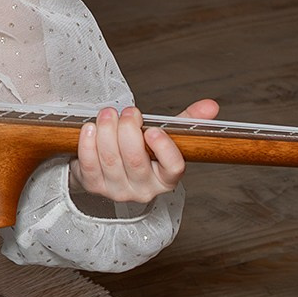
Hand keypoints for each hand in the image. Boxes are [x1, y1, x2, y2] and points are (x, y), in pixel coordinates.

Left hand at [72, 99, 220, 204]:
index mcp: (166, 178)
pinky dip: (87, 143)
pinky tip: (89, 128)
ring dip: (106, 131)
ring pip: (111, 160)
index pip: (174, 168)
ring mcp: (117, 190)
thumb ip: (186, 121)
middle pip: (135, 160)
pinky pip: (89, 165)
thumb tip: (210, 106)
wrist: (109, 168)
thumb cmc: (141, 150)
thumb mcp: (164, 136)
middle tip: (128, 112)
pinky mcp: (94, 186)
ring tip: (108, 114)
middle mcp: (143, 189)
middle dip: (128, 130)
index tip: (153, 129)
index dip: (164, 148)